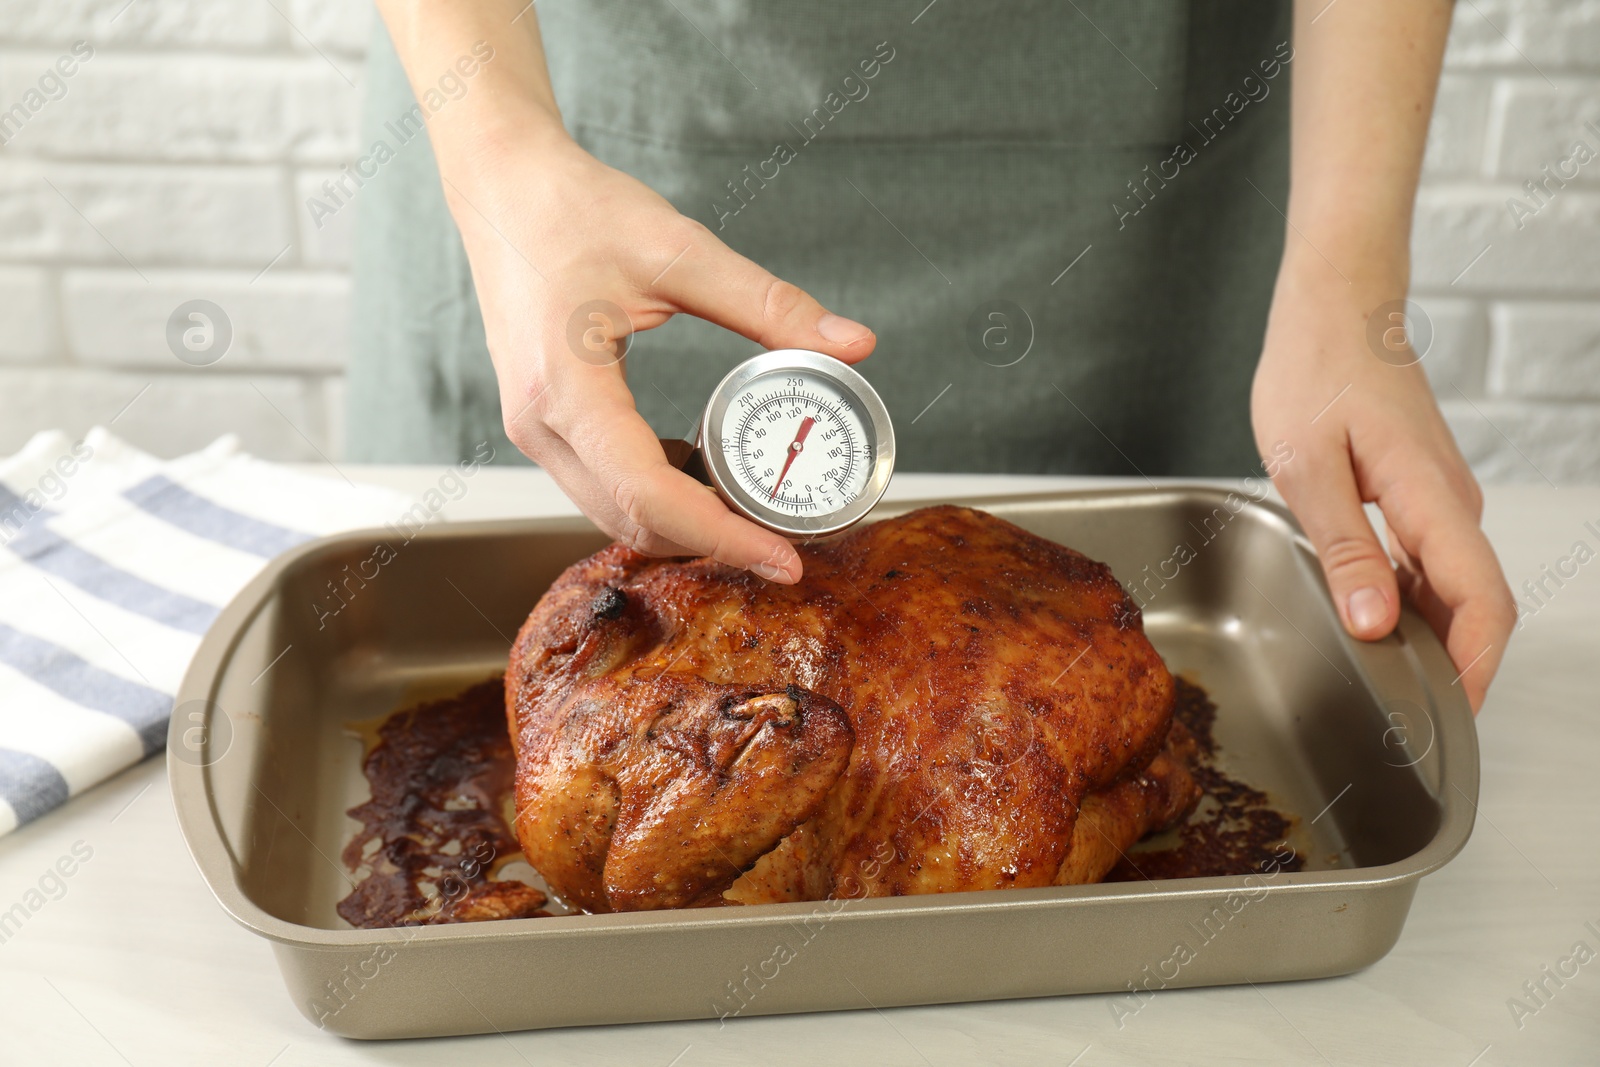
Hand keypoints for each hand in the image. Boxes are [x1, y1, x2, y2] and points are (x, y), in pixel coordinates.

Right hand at [446, 133, 874, 582]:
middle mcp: (539, 424)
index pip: (650, 495)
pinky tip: (706, 473)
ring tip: (756, 511)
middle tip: (787, 541)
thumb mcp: (680, 251)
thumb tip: (852, 344)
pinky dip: (657, 497)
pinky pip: (601, 486)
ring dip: (684, 524)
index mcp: (566, 388)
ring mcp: (533, 429)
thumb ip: (768, 304)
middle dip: (712, 542)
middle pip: (633, 521)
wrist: (501, 185)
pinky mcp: (540, 422)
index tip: (784, 559)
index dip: (723, 537)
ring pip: (614, 513)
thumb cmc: (572, 208)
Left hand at [1252, 249, 1515, 712]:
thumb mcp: (1306, 465)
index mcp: (1430, 498)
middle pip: (1475, 607)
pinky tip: (1369, 621)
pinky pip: (1430, 565)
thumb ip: (1342, 547)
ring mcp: (1440, 500)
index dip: (1473, 671)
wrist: (1336, 306)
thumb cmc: (1314, 369)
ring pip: (1452, 589)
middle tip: (1398, 717)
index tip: (1439, 719)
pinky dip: (1411, 603)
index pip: (1481, 605)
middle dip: (1450, 669)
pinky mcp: (1421, 496)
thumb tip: (1375, 623)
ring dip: (1428, 639)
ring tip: (1379, 683)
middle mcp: (1451, 504)